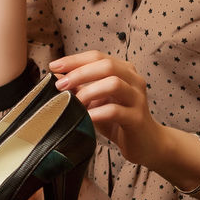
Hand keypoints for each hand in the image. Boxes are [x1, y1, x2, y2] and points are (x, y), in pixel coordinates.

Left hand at [49, 51, 165, 168]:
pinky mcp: (138, 118)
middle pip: (106, 65)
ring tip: (74, 102)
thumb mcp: (95, 101)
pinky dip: (96, 112)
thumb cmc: (117, 120)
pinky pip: (115, 111)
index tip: (53, 66)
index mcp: (123, 70)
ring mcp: (137, 98)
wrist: (146, 143)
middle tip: (60, 85)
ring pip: (113, 84)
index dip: (74, 60)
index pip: (97, 56)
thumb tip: (56, 76)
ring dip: (88, 91)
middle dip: (79, 73)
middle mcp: (133, 80)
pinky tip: (85, 117)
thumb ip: (79, 87)